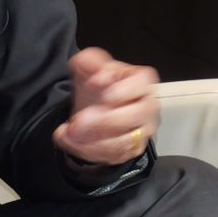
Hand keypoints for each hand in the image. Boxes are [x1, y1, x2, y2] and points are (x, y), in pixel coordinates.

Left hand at [52, 47, 160, 166]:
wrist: (91, 112)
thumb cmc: (97, 87)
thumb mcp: (88, 67)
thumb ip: (90, 61)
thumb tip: (97, 73)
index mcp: (140, 81)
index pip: (142, 83)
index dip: (124, 89)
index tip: (101, 91)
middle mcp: (147, 106)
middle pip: (137, 114)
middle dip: (106, 120)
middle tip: (79, 120)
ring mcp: (142, 130)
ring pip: (126, 140)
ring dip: (95, 139)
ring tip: (70, 132)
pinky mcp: (131, 149)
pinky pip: (115, 155)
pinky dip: (90, 150)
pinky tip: (72, 141)